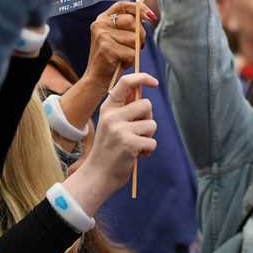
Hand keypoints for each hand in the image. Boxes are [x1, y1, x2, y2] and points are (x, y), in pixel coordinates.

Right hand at [61, 72, 158, 213]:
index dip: (142, 77)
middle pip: (147, 104)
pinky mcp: (129, 144)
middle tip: (136, 132)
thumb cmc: (110, 149)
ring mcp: (120, 130)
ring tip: (134, 145)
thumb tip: (143, 91)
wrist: (97, 175)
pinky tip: (136, 155)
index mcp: (107, 108)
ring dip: (148, 136)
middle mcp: (112, 116)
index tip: (154, 82)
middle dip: (147, 118)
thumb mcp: (112, 125)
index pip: (125, 83)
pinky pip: (152, 142)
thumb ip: (125, 110)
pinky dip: (148, 150)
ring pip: (152, 124)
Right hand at [85, 1, 152, 81]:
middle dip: (140, 34)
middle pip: (132, 21)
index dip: (139, 8)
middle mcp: (100, 25)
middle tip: (137, 45)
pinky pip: (132, 52)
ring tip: (125, 55)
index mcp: (103, 19)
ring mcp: (102, 36)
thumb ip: (129, 26)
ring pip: (133, 38)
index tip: (151, 16)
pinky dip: (132, 59)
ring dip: (135, 49)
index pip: (122, 5)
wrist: (97, 78)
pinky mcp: (107, 48)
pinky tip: (122, 62)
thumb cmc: (113, 57)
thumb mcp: (119, 37)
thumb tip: (150, 16)